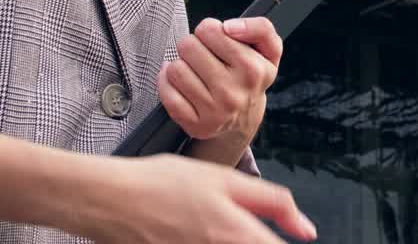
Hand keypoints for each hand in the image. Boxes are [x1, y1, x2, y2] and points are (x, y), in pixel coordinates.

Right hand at [78, 153, 316, 243]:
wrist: (111, 201)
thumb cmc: (161, 184)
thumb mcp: (224, 179)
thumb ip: (272, 202)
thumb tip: (306, 229)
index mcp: (239, 236)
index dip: (285, 241)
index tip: (292, 235)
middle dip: (257, 241)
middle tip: (241, 226)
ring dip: (236, 242)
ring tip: (213, 226)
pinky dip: (209, 243)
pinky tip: (196, 233)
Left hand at [159, 17, 281, 144]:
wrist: (245, 118)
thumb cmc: (251, 77)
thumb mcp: (268, 49)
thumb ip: (260, 28)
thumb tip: (229, 27)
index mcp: (252, 69)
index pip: (209, 30)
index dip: (209, 30)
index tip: (216, 41)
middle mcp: (233, 92)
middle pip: (188, 46)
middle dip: (193, 46)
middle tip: (202, 56)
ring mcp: (213, 111)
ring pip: (175, 69)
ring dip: (181, 65)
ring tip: (194, 71)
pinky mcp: (195, 124)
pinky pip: (167, 93)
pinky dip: (167, 83)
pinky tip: (181, 84)